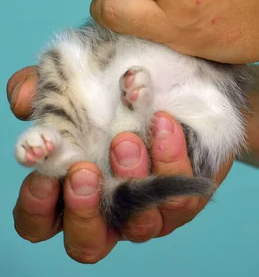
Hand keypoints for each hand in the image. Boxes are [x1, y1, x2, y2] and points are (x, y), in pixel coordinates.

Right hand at [8, 67, 231, 262]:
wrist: (175, 65)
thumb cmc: (114, 78)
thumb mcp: (73, 72)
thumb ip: (41, 85)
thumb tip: (24, 101)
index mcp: (70, 185)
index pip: (41, 221)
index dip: (37, 207)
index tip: (44, 172)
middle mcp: (108, 206)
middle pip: (87, 243)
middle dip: (83, 211)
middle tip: (84, 171)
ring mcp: (148, 208)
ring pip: (139, 226)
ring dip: (129, 180)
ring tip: (126, 139)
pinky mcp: (184, 197)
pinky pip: (180, 201)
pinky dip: (170, 163)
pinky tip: (163, 124)